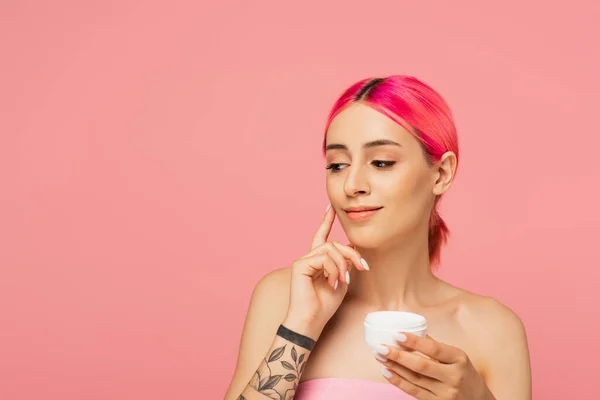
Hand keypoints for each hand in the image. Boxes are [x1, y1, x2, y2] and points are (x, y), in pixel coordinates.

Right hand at [284, 204, 368, 338]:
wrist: (311, 320)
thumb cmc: (325, 306)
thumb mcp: (342, 281)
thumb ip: (346, 264)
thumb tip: (353, 246)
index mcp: (318, 261)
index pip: (322, 236)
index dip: (326, 221)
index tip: (331, 207)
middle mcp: (309, 258)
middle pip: (334, 243)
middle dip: (351, 254)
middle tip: (363, 267)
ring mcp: (303, 260)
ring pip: (330, 248)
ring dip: (343, 264)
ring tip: (343, 280)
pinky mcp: (299, 264)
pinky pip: (323, 257)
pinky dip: (333, 269)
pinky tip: (332, 281)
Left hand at [374, 333, 494, 399]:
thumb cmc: (465, 374)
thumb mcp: (458, 357)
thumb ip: (436, 346)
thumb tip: (415, 331)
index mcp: (459, 359)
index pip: (434, 349)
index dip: (414, 342)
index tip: (397, 335)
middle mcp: (453, 376)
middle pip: (421, 366)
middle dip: (398, 356)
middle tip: (380, 347)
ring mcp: (446, 393)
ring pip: (415, 379)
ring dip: (394, 367)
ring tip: (379, 357)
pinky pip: (414, 392)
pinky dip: (398, 382)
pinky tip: (387, 372)